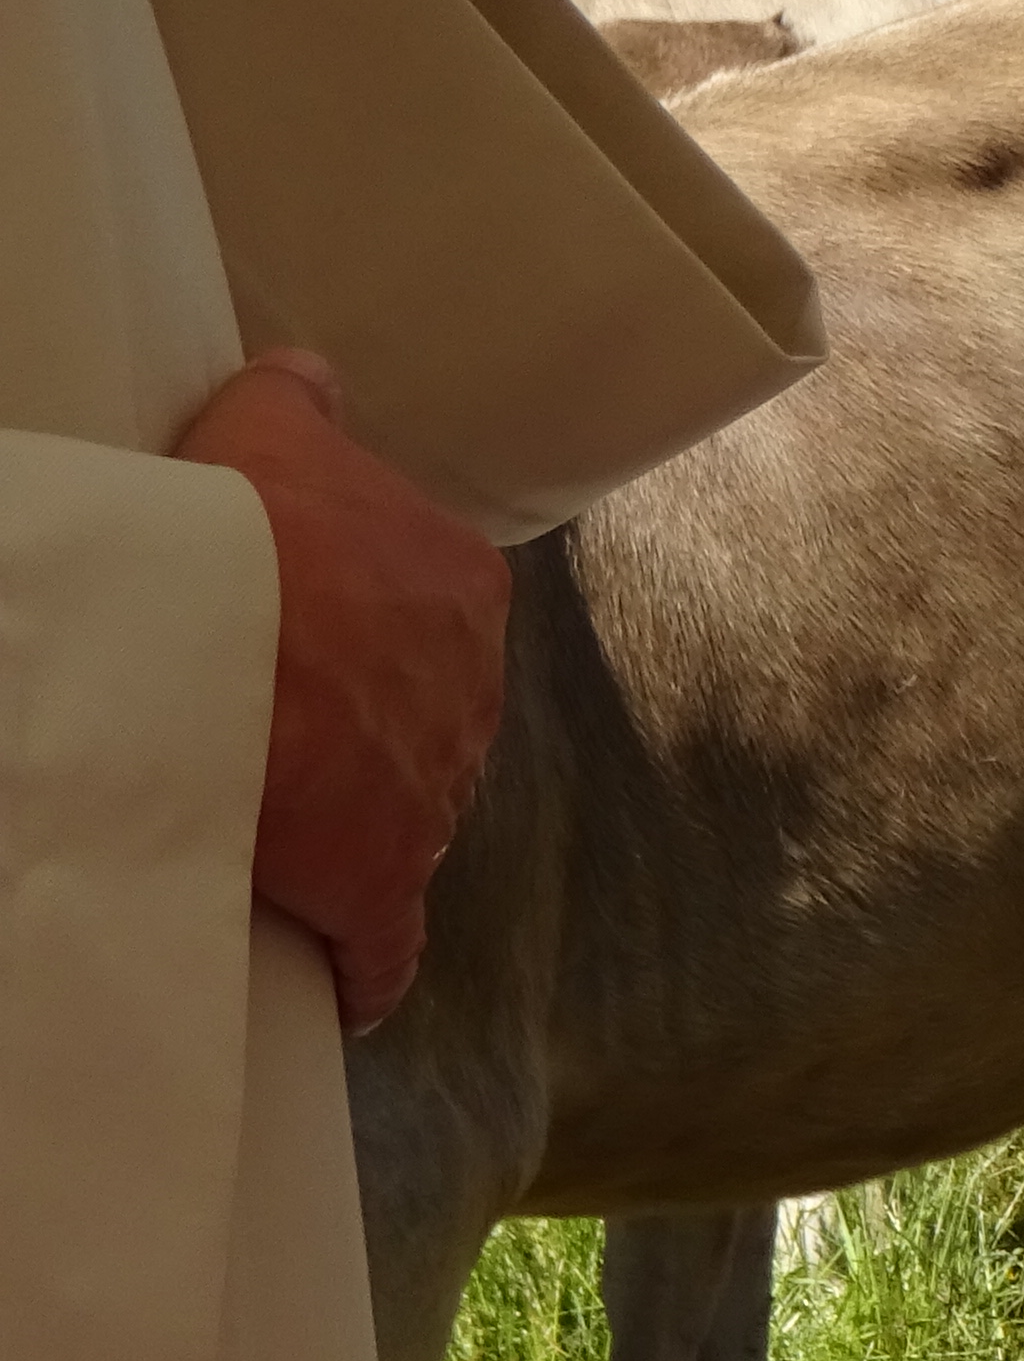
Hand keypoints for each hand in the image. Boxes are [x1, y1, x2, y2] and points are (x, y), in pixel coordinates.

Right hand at [172, 353, 510, 1029]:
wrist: (216, 631)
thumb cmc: (242, 526)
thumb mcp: (271, 433)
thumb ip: (302, 405)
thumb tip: (315, 376)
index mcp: (458, 589)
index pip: (426, 621)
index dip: (364, 642)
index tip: (310, 660)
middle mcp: (470, 693)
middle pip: (417, 723)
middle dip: (363, 741)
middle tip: (276, 749)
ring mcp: (435, 789)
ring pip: (403, 819)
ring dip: (353, 833)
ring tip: (277, 838)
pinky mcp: (386, 877)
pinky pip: (390, 940)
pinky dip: (370, 964)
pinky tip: (350, 984)